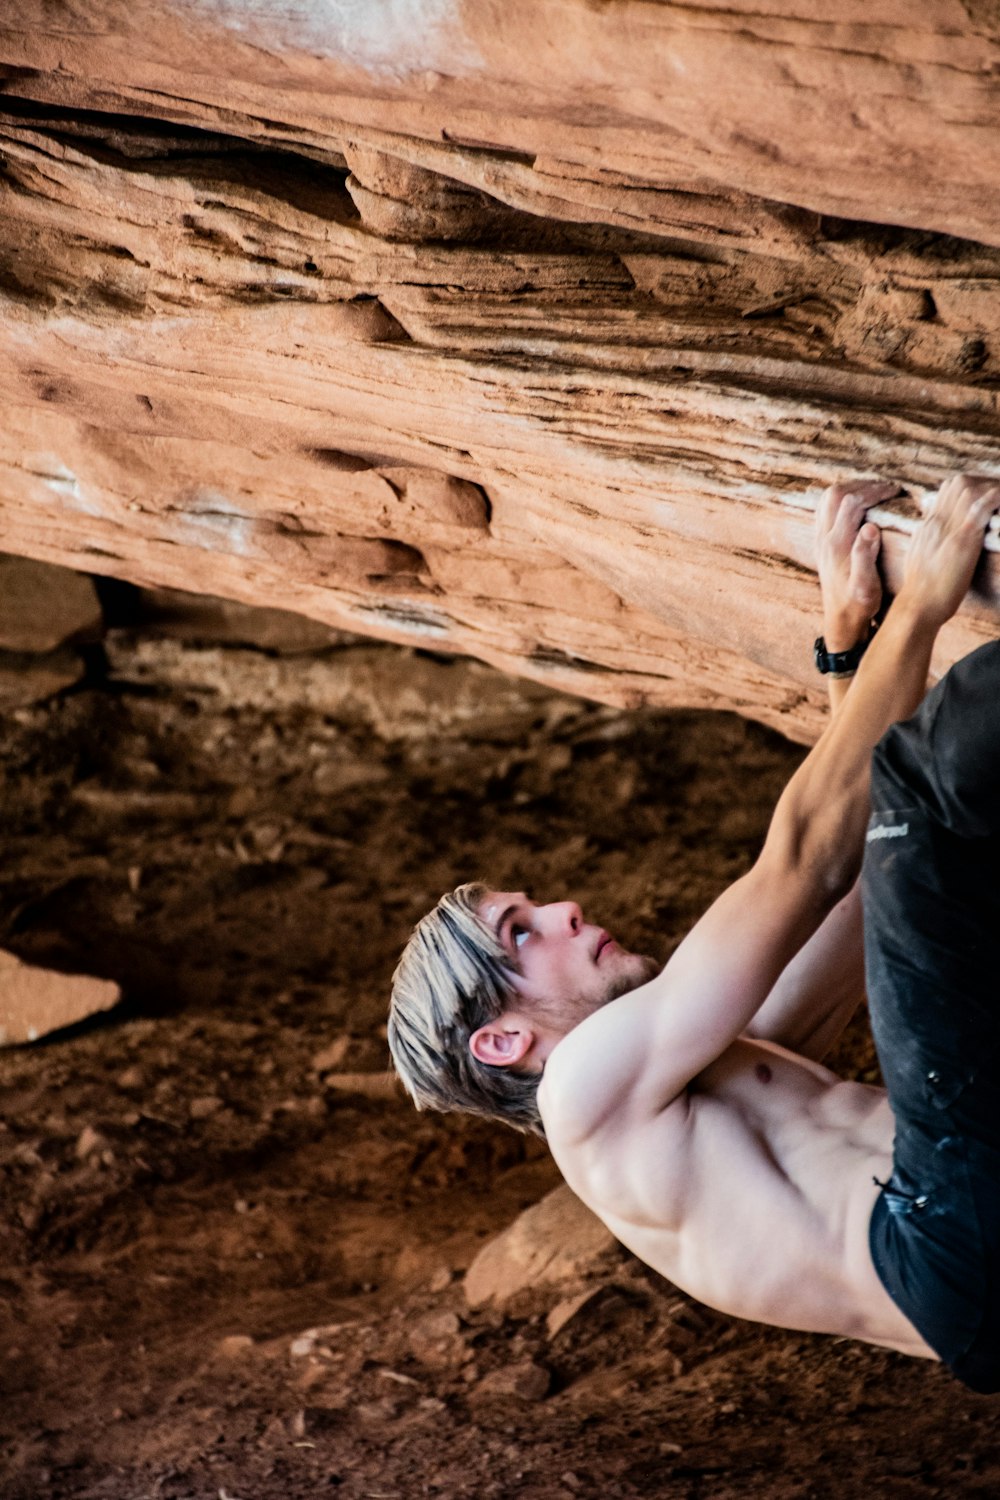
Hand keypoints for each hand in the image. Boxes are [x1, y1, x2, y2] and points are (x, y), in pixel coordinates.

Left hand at [816, 480, 897, 649]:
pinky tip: (860, 503)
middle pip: (836, 494)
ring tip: (875, 490)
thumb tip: (870, 527)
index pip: (851, 502)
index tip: (895, 490)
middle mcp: (824, 539)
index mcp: (837, 545)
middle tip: (886, 487)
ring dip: (851, 489)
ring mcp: (820, 539)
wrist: (841, 620)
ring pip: (828, 499)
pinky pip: (825, 509)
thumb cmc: (859, 605)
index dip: (874, 491)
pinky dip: (842, 499)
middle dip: (863, 485)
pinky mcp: (821, 542)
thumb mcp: (867, 586)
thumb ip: (865, 556)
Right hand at [899, 474, 999, 628]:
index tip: (982, 495)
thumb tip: (933, 537)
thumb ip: (927, 542)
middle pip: (958, 483)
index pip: (946, 491)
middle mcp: (936, 522)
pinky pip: (980, 508)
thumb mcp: (919, 558)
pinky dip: (995, 499)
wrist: (918, 605)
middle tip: (996, 496)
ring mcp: (949, 529)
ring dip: (990, 490)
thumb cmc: (922, 590)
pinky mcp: (962, 539)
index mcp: (928, 526)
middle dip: (982, 484)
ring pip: (969, 489)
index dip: (968, 487)